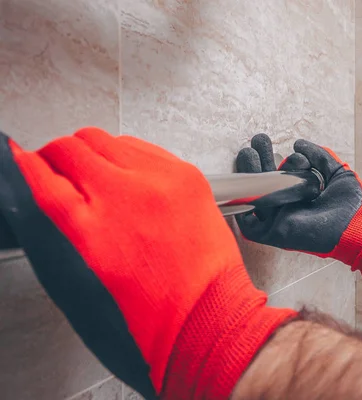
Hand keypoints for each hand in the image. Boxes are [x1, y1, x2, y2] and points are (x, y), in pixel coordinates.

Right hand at [0, 128, 294, 398]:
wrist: (209, 316)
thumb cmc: (151, 317)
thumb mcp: (81, 286)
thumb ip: (60, 233)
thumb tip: (48, 196)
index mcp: (88, 230)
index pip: (40, 176)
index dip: (25, 165)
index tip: (24, 161)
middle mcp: (123, 196)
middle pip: (70, 148)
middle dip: (57, 156)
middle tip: (59, 169)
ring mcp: (158, 181)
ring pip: (106, 140)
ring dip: (93, 153)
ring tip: (97, 175)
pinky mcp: (185, 175)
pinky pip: (143, 147)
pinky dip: (127, 157)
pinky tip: (129, 176)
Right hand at [235, 134, 361, 276]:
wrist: (359, 227)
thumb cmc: (353, 204)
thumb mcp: (338, 172)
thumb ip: (320, 156)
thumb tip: (297, 143)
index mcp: (300, 192)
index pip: (282, 173)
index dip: (284, 159)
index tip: (298, 156)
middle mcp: (287, 204)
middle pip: (264, 181)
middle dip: (258, 160)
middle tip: (258, 141)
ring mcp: (278, 219)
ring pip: (253, 196)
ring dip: (248, 174)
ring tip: (248, 153)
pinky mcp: (273, 233)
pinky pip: (248, 223)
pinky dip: (241, 206)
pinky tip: (240, 184)